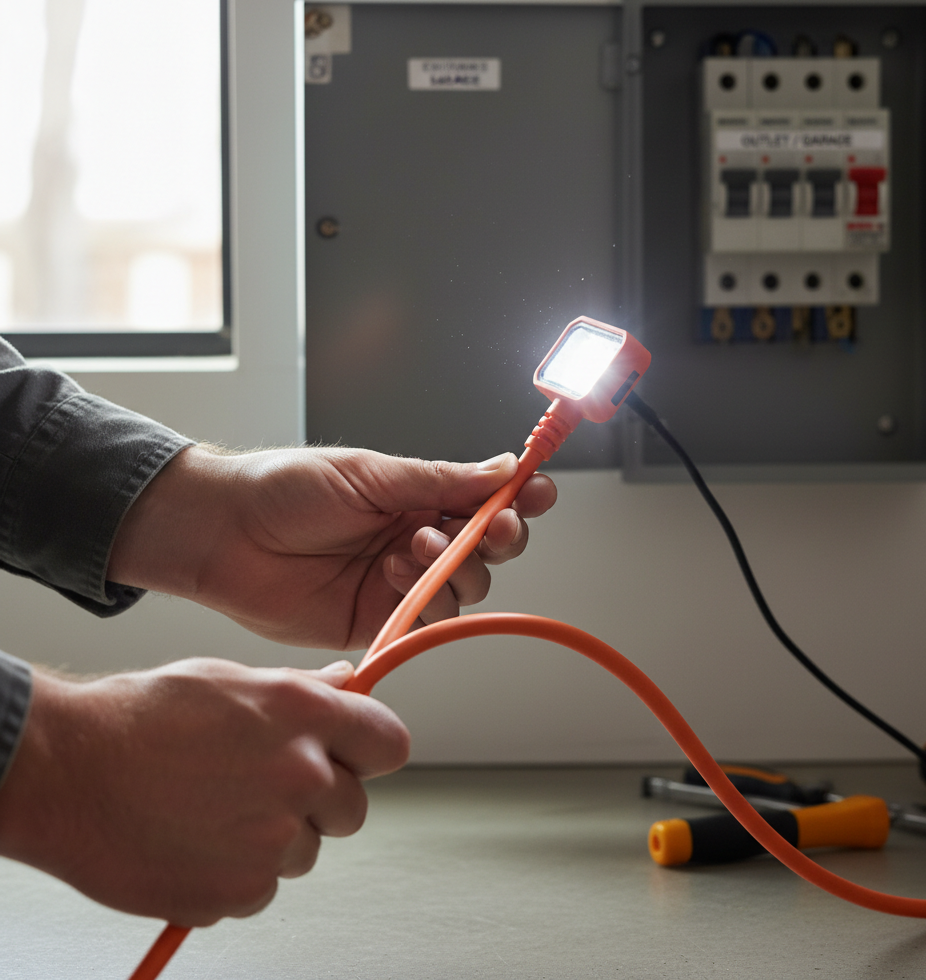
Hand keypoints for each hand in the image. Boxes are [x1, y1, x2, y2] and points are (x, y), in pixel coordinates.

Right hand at [0, 659, 408, 924]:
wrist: (66, 771)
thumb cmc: (140, 717)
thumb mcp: (229, 678)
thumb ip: (299, 689)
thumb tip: (345, 685)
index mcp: (304, 713)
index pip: (390, 743)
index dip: (372, 751)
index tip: (354, 756)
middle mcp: (300, 774)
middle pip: (354, 808)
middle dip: (321, 803)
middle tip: (266, 788)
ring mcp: (272, 837)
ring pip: (307, 851)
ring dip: (276, 840)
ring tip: (215, 810)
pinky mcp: (239, 890)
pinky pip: (264, 888)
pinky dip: (239, 874)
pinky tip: (197, 842)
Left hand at [109, 446, 555, 649]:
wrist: (223, 533)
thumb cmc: (285, 488)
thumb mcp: (371, 474)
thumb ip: (441, 480)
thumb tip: (505, 469)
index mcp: (416, 495)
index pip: (484, 499)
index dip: (518, 498)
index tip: (538, 494)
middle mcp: (415, 538)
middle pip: (487, 549)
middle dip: (496, 538)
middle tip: (487, 529)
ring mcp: (399, 581)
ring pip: (464, 587)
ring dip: (455, 568)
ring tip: (413, 547)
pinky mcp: (378, 620)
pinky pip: (427, 622)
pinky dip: (427, 604)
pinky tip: (395, 578)